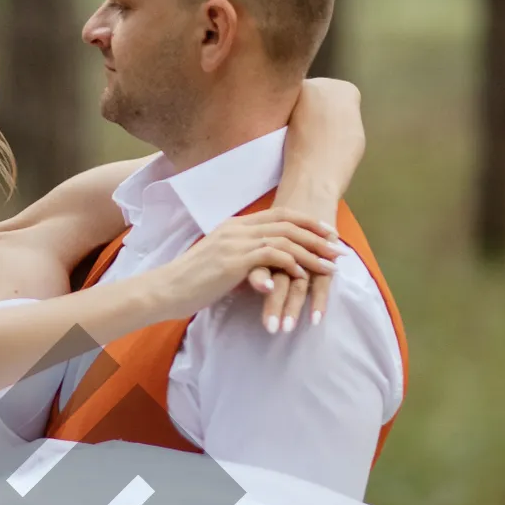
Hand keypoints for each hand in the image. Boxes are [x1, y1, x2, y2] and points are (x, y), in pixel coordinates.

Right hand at [160, 210, 341, 321]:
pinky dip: (294, 265)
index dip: (306, 222)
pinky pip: (274, 257)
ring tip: (331, 265)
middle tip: (338, 247)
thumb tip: (259, 269)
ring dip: (312, 252)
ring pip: (286, 240)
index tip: (326, 232)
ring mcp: (236, 242)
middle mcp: (237, 228)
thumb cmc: (189, 282)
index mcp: (234, 225)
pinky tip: (305, 276)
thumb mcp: (219, 263)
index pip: (279, 215)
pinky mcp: (235, 261)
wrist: (166, 288)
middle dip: (317, 235)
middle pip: (288, 223)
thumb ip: (241, 258)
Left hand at [249, 77, 363, 331]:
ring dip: (289, 306)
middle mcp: (285, 238)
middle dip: (269, 304)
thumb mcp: (264, 218)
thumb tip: (214, 258)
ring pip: (296, 279)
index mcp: (266, 231)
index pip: (252, 262)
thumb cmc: (291, 194)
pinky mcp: (324, 244)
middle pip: (274, 275)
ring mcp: (306, 241)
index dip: (240, 285)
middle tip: (260, 331)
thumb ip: (246, 238)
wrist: (319, 161)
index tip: (226, 308)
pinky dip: (317, 296)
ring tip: (282, 331)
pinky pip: (321, 273)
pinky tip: (315, 318)